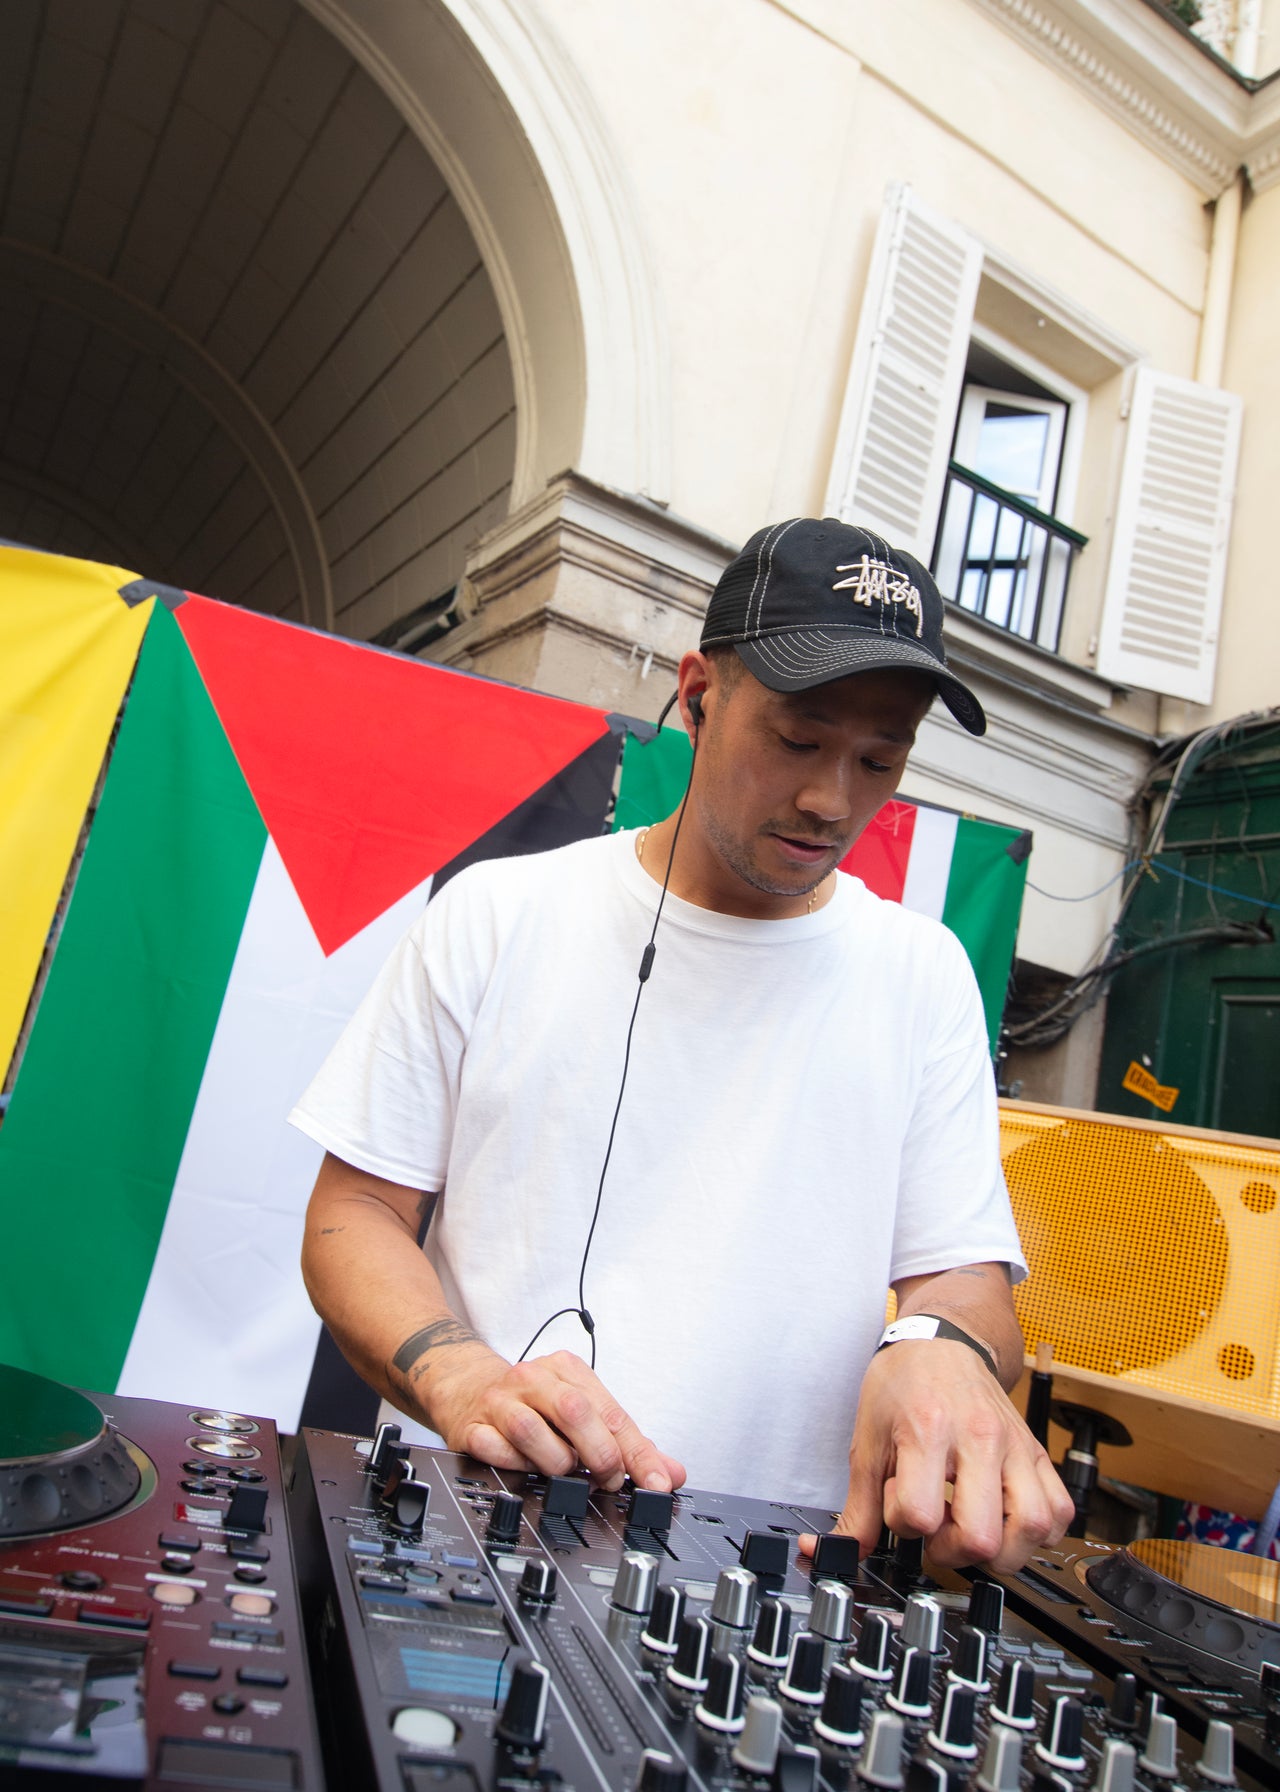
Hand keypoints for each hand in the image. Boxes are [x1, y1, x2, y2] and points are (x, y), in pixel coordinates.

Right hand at [424, 1342, 686, 1493]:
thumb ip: (627, 1444)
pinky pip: (495, 1449)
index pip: (613, 1412)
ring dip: (554, 1462)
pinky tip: (522, 1467)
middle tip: (608, 1481)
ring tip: (561, 1470)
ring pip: (532, 1431)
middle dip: (599, 1455)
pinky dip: (514, 1465)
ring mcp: (500, 1401)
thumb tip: (670, 1473)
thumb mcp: (583, 1412)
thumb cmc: (533, 1403)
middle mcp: (533, 1379)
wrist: (467, 1388)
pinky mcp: (472, 1426)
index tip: (655, 1483)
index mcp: (567, 1370)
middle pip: (574, 1412)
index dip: (638, 1453)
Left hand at [797, 1340, 1073, 1571]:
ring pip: (1033, 1528)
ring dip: (1002, 1549)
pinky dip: (1038, 1532)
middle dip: (953, 1551)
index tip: (899, 1506)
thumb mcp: (866, 1441)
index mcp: (929, 1431)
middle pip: (982, 1536)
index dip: (904, 1525)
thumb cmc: (903, 1384)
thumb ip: (857, 1506)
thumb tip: (835, 1550)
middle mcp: (980, 1438)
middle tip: (939, 1529)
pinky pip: (1059, 1511)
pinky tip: (1006, 1520)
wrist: (941, 1343)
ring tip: (974, 1527)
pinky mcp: (1037, 1452)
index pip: (921, 1515)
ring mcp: (1016, 1446)